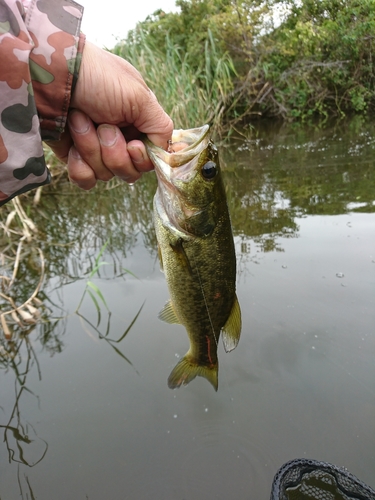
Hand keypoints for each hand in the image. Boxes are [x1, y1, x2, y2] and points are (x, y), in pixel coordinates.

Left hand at [47, 41, 172, 188]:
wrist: (50, 76)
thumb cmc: (97, 78)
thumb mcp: (139, 96)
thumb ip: (161, 127)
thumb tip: (166, 151)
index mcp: (138, 124)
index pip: (150, 159)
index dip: (141, 158)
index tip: (131, 144)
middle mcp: (120, 139)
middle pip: (130, 172)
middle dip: (114, 152)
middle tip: (102, 125)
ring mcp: (96, 150)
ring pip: (106, 175)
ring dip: (92, 148)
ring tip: (79, 121)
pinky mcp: (75, 158)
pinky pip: (86, 180)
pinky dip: (79, 165)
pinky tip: (71, 146)